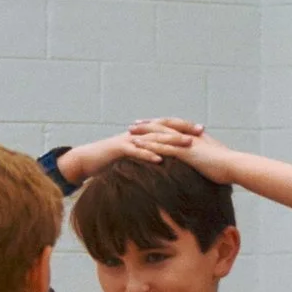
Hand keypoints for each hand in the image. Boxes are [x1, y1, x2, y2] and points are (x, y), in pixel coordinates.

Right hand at [57, 121, 193, 184]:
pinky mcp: (118, 149)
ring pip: (153, 139)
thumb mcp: (135, 158)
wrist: (88, 160)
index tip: (203, 131)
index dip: (184, 128)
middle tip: (201, 132)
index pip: (167, 128)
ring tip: (188, 144)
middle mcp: (138, 134)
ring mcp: (128, 140)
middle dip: (183, 130)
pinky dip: (147, 155)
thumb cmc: (113, 161)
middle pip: (164, 129)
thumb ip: (150, 156)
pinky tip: (160, 160)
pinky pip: (135, 152)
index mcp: (144, 135)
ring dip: (171, 142)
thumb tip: (167, 163)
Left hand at [130, 120, 239, 183]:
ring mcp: (186, 143)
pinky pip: (163, 148)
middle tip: (133, 125)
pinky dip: (149, 146)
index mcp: (195, 137)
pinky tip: (138, 147)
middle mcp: (189, 136)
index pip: (174, 128)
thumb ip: (209, 157)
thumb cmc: (230, 167)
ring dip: (143, 134)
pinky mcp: (185, 152)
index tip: (149, 125)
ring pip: (160, 136)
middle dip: (147, 126)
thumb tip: (209, 161)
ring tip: (129, 134)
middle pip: (164, 127)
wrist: (236, 166)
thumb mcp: (217, 160)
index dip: (161, 126)